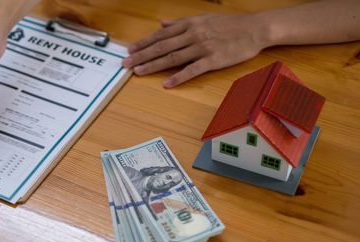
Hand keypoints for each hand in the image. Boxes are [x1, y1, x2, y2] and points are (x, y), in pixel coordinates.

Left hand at [122, 14, 268, 87]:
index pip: (160, 35)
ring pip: (172, 58)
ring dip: (153, 65)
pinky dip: (178, 77)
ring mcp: (202, 48)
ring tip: (138, 72)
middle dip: (142, 55)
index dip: (144, 43)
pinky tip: (167, 83)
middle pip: (162, 46)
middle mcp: (193, 35)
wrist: (254, 29)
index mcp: (189, 24)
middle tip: (126, 63)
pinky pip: (192, 70)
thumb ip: (181, 23)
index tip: (130, 49)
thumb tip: (163, 24)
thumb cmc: (229, 24)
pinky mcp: (213, 60)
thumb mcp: (203, 18)